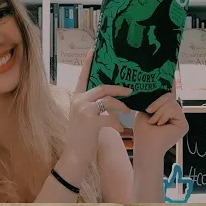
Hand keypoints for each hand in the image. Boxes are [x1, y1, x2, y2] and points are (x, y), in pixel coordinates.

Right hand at [63, 49, 132, 166]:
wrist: (74, 155)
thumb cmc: (81, 137)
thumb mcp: (83, 116)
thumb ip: (92, 105)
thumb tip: (109, 97)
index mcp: (76, 98)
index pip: (83, 76)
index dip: (88, 63)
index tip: (94, 50)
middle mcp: (78, 101)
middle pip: (103, 88)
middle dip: (119, 89)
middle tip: (131, 90)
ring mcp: (83, 110)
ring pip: (109, 101)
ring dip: (122, 106)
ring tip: (129, 111)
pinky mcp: (90, 121)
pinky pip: (110, 117)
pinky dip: (118, 123)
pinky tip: (121, 129)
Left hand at [133, 86, 188, 155]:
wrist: (146, 144)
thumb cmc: (143, 130)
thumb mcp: (146, 110)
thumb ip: (153, 100)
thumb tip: (159, 86)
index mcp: (165, 111)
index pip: (169, 95)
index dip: (170, 85)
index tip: (171, 74)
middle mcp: (174, 114)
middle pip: (169, 96)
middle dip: (157, 103)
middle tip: (149, 112)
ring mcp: (179, 118)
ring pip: (171, 102)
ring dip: (158, 112)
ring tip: (154, 122)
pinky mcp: (183, 123)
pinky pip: (174, 108)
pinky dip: (163, 115)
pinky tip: (161, 125)